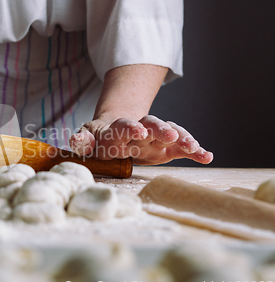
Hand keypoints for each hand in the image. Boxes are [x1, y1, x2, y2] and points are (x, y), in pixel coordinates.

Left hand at [69, 115, 212, 164]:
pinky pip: (181, 147)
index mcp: (116, 130)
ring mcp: (155, 137)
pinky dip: (194, 150)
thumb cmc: (99, 138)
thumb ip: (82, 141)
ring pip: (170, 132)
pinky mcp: (167, 147)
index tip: (138, 130)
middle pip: (151, 125)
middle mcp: (139, 130)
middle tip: (170, 134)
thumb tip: (75, 141)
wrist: (116, 130)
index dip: (130, 128)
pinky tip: (207, 156)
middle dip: (160, 129)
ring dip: (181, 138)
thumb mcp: (87, 138)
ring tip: (193, 146)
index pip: (123, 126)